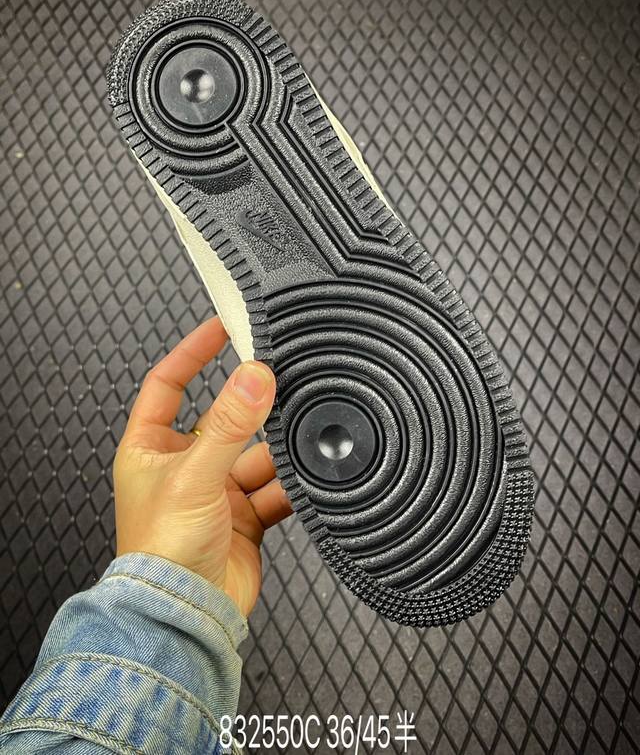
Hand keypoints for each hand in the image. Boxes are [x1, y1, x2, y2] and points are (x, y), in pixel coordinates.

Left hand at [113, 316, 291, 616]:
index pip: (168, 383)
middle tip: (279, 383)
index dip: (192, 352)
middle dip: (251, 409)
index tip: (221, 327)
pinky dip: (292, 484)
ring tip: (299, 439)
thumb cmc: (161, 554)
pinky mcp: (245, 517)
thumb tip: (254, 377)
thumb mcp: (194, 475)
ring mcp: (215, 492)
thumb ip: (229, 425)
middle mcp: (182, 466)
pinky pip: (275, 488)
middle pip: (223, 420)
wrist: (185, 617)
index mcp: (150, 448)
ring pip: (255, 454)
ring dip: (276, 452)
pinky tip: (306, 477)